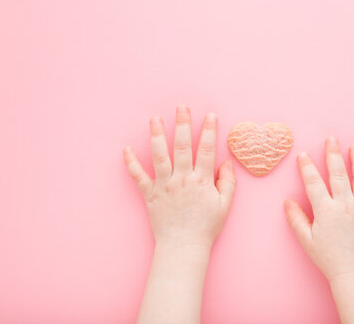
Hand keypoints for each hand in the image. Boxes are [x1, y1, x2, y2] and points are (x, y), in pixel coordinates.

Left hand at [123, 105, 235, 248]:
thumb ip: (227, 182)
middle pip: (182, 146)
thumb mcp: (225, 205)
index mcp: (201, 181)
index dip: (209, 131)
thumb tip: (226, 162)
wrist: (183, 248)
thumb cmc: (206, 227)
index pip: (206, 150)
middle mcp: (182, 179)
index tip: (209, 115)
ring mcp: (164, 186)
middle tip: (181, 106)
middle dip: (182, 124)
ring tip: (155, 118)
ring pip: (160, 156)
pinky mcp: (150, 195)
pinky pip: (138, 177)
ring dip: (157, 135)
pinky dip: (131, 163)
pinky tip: (126, 149)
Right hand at [285, 137, 353, 281]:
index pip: (313, 182)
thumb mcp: (306, 240)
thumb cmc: (328, 259)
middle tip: (331, 138)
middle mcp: (345, 204)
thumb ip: (296, 219)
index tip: (303, 154)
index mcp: (326, 210)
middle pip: (338, 173)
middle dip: (333, 153)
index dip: (307, 167)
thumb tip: (288, 202)